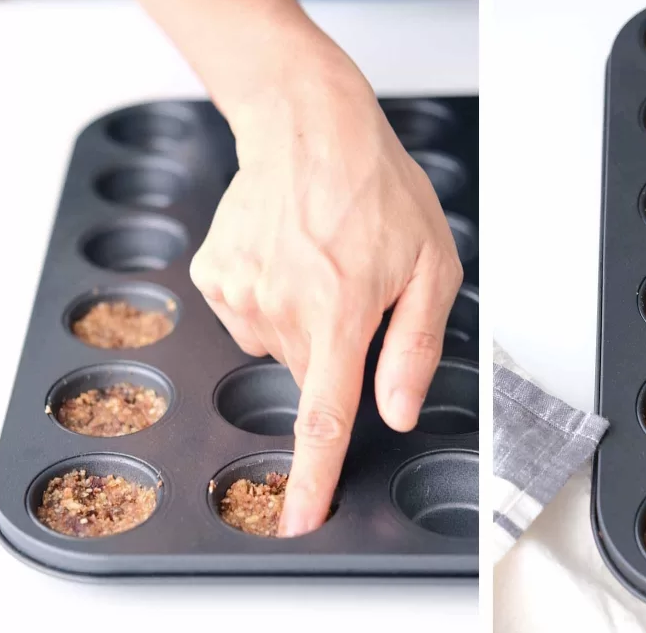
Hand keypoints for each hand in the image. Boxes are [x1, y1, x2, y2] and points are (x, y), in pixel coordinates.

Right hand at [190, 63, 462, 536]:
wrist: (308, 126)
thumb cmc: (379, 189)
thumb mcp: (431, 265)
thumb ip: (414, 347)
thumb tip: (396, 411)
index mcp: (339, 310)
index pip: (324, 416)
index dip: (311, 478)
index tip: (295, 520)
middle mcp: (280, 307)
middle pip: (311, 374)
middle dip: (337, 349)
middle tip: (354, 289)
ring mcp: (238, 291)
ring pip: (279, 347)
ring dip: (304, 323)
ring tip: (320, 263)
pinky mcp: (214, 276)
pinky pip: (249, 318)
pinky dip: (272, 301)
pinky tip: (288, 257)